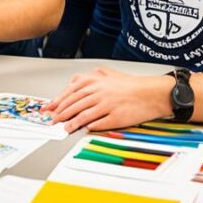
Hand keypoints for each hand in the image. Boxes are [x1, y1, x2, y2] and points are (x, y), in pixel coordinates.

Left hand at [44, 67, 171, 131]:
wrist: (151, 93)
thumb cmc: (131, 85)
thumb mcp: (108, 74)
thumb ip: (90, 76)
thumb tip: (74, 82)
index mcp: (96, 80)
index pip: (71, 91)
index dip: (58, 101)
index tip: (50, 107)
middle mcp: (99, 91)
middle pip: (74, 104)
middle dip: (61, 113)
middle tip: (52, 120)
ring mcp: (107, 104)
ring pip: (83, 114)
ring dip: (71, 122)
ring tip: (64, 128)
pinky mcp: (115, 117)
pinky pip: (98, 122)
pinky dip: (88, 126)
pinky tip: (83, 128)